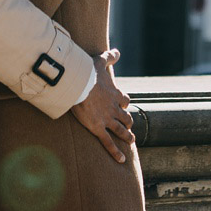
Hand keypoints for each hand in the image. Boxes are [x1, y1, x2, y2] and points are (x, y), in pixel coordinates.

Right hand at [69, 49, 134, 163]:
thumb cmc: (88, 72)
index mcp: (115, 94)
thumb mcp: (100, 61)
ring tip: (131, 140)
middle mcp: (114, 108)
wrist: (79, 85)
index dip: (124, 103)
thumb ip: (110, 57)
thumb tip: (117, 51)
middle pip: (126, 117)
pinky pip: (109, 143)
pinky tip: (122, 160)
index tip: (123, 104)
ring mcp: (107, 120)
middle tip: (129, 126)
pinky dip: (116, 152)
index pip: (125, 100)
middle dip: (128, 122)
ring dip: (127, 136)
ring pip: (121, 131)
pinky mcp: (98, 129)